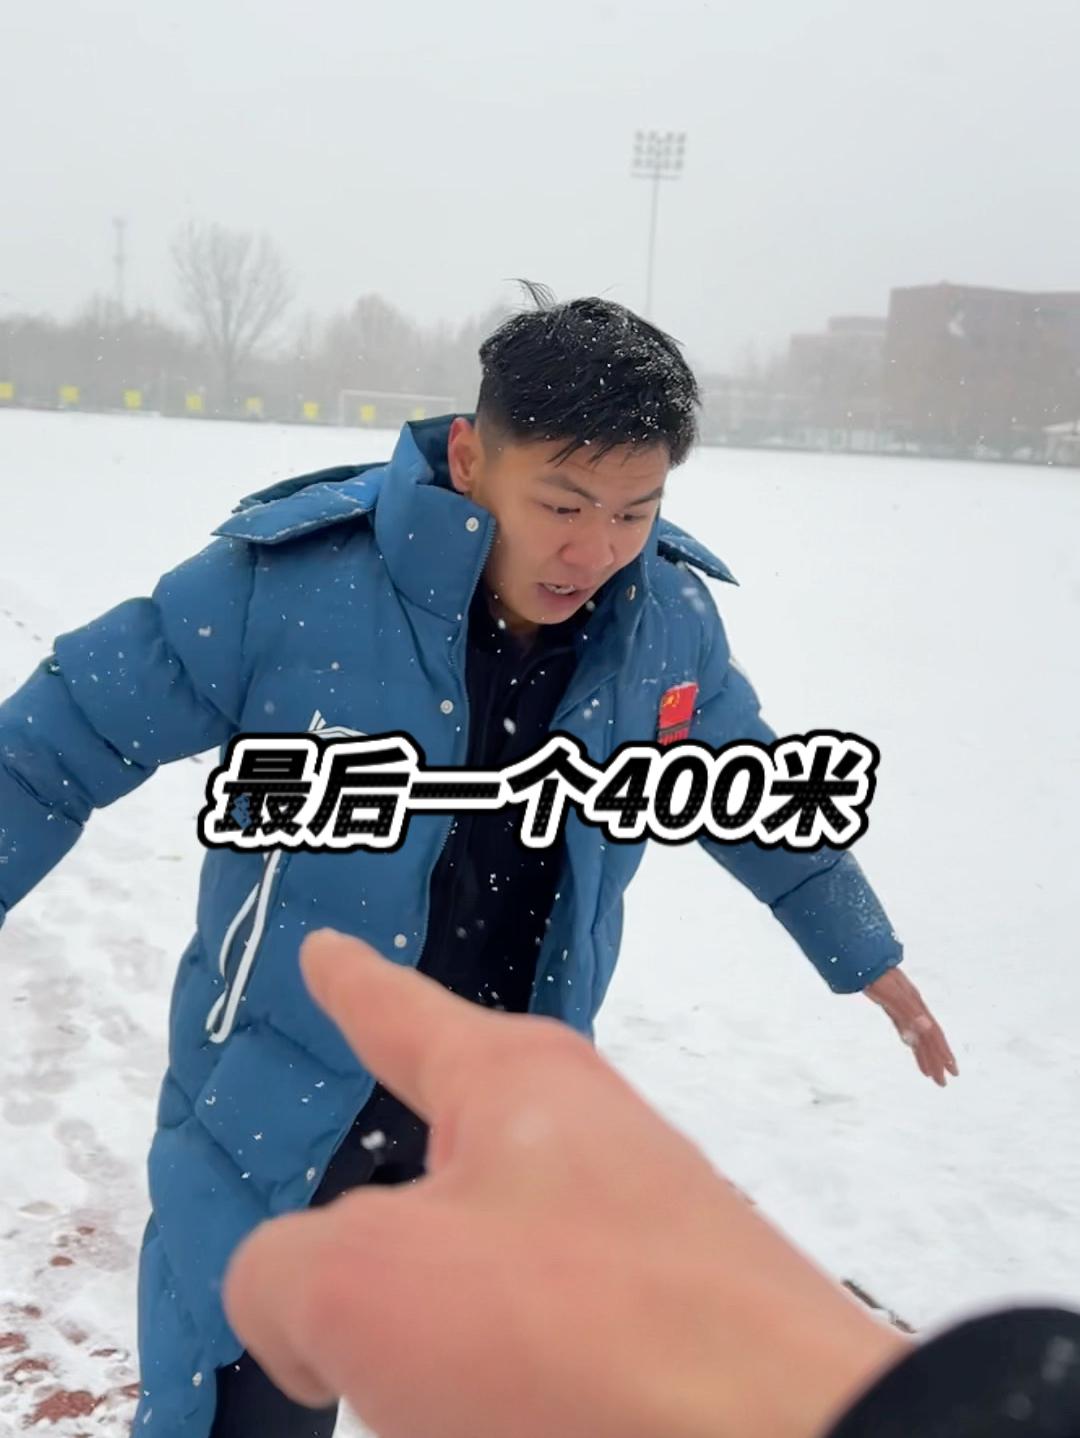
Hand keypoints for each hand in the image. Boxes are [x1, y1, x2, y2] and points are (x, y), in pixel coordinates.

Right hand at [224, 930, 905, 1437]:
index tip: (327, 955)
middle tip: (353, 1349)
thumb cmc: (590, 1335)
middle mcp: (579, 1145)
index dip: (349, 985)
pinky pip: (533, 1363)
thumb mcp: (365, 1287)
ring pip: (467, 1303)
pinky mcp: (661, 1336)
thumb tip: (298, 1313)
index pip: (397, 1014)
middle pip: (421, 1191)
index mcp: (514, 1085)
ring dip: (434, 1368)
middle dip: (372, 1277)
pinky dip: (497, 1403)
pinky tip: (506, 1421)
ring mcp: (628, 1242)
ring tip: (462, 1413)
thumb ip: (281, 1273)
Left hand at [864, 967, 957, 1085]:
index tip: (950, 1072)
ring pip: (918, 1035)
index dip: (942, 1053)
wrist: (863, 959)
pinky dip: (911, 1041)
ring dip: (925, 1054)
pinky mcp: (893, 1005)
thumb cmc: (877, 976)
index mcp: (916, 1007)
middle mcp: (913, 1008)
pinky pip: (906, 1027)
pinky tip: (912, 1046)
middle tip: (942, 1083)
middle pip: (929, 1038)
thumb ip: (909, 1011)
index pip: (933, 1035)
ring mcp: (904, 1007)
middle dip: (937, 1060)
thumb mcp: (891, 994)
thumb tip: (927, 1028)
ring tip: (930, 1073)